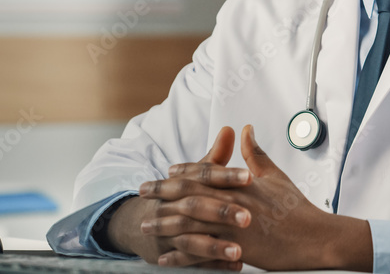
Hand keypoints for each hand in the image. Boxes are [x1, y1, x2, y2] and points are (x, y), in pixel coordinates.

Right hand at [111, 127, 252, 267]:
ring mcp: (168, 233)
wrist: (139, 223)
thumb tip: (231, 129)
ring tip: (239, 250)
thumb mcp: (194, 176)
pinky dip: (212, 265)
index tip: (250, 177)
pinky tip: (235, 266)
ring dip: (215, 245)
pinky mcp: (170, 254)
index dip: (226, 176)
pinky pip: (191, 262)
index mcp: (181, 184)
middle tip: (249, 217)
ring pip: (191, 239)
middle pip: (196, 207)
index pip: (203, 176)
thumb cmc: (179, 196)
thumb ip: (215, 157)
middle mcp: (171, 207)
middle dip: (221, 212)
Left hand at [147, 125, 373, 270]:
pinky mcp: (233, 250)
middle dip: (161, 193)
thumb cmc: (297, 207)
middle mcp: (230, 203)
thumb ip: (255, 153)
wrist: (314, 236)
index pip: (203, 173)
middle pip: (187, 195)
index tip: (166, 171)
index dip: (182, 172)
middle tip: (142, 192)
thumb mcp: (275, 175)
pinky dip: (179, 256)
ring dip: (164, 224)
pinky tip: (164, 258)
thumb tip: (245, 130)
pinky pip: (198, 253)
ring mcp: (230, 228)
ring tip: (146, 225)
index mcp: (239, 184)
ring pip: (187, 223)